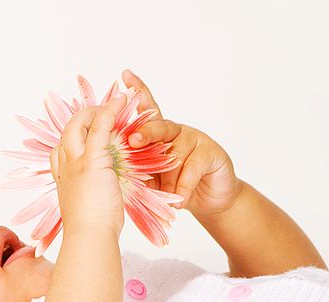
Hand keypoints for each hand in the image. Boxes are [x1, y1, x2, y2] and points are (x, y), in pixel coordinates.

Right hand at [49, 94, 127, 235]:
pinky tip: (122, 101)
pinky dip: (111, 110)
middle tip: (105, 112)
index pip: (62, 149)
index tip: (92, 132)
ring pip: (81, 124)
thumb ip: (88, 194)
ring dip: (98, 110)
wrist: (89, 235)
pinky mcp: (93, 159)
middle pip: (68, 131)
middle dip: (85, 117)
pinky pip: (101, 127)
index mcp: (62, 177)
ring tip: (117, 104)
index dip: (76, 137)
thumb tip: (96, 195)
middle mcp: (65, 165)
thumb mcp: (86, 206)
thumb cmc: (91, 228)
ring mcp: (76, 161)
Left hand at [121, 69, 242, 216]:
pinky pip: (192, 167)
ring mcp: (194, 139)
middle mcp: (175, 132)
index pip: (147, 110)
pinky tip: (179, 199)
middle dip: (144, 133)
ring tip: (166, 198)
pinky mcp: (211, 152)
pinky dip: (183, 186)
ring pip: (174, 154)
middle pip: (158, 126)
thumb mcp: (152, 179)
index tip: (124, 74)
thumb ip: (139, 170)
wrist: (208, 201)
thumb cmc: (174, 188)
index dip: (138, 90)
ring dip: (167, 179)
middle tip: (134, 140)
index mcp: (158, 135)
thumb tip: (117, 169)